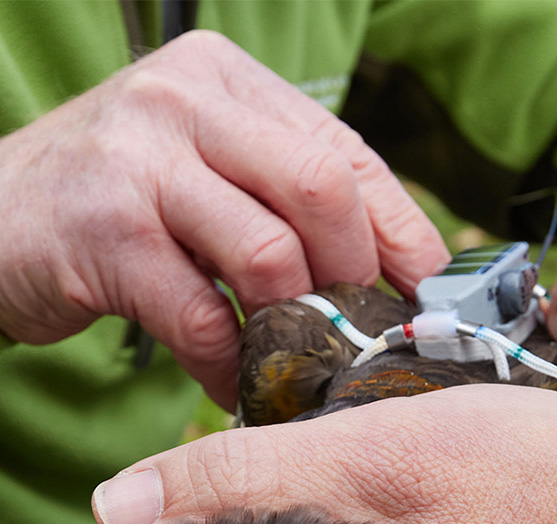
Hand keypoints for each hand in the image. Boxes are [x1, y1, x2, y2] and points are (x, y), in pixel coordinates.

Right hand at [0, 31, 447, 408]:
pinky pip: (203, 316)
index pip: (347, 156)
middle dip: (354, 277)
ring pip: (269, 254)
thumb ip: (284, 203)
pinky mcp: (105, 230)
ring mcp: (141, 160)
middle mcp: (188, 103)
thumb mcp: (207, 175)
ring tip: (293, 360)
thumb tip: (386, 273)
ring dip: (294, 326)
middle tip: (354, 330)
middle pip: (322, 191)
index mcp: (231, 85)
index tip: (427, 293)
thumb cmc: (117, 204)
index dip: (402, 232)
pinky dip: (229, 364)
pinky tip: (233, 381)